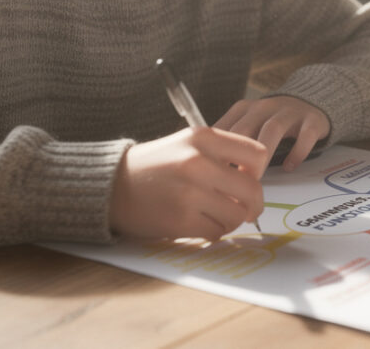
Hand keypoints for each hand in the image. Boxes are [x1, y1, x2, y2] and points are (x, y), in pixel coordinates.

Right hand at [109, 126, 265, 239]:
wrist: (111, 185)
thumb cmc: (153, 165)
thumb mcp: (186, 143)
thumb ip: (220, 154)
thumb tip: (254, 178)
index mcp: (203, 137)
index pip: (257, 154)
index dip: (258, 172)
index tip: (249, 180)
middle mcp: (198, 162)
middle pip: (252, 189)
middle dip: (253, 205)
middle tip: (246, 209)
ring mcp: (190, 191)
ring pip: (237, 214)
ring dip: (231, 220)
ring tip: (216, 215)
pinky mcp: (181, 219)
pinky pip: (217, 231)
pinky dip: (213, 231)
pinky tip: (200, 223)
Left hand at [214, 96, 330, 171]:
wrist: (309, 103)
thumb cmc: (271, 122)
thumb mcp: (248, 125)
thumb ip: (231, 142)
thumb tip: (209, 171)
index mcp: (244, 109)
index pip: (224, 129)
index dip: (215, 154)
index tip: (212, 176)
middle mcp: (264, 107)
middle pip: (245, 129)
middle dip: (236, 157)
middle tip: (231, 183)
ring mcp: (289, 112)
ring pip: (272, 130)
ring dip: (262, 155)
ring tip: (256, 179)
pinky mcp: (311, 120)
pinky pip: (305, 135)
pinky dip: (297, 152)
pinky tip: (289, 167)